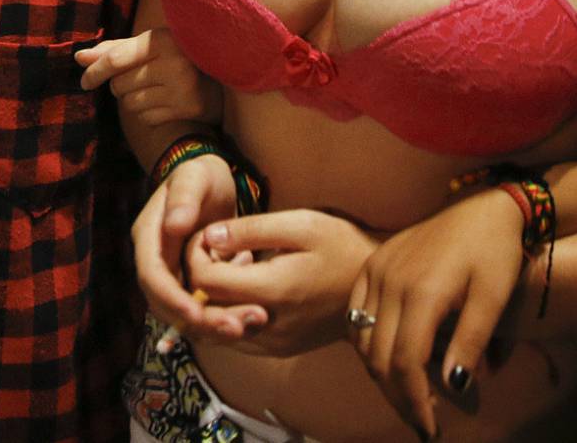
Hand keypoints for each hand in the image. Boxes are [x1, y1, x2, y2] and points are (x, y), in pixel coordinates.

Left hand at [77, 28, 217, 127]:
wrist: (223, 70)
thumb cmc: (176, 53)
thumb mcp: (148, 44)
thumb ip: (114, 50)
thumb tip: (79, 58)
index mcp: (160, 40)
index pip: (115, 59)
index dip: (94, 72)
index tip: (84, 81)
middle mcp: (173, 63)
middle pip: (120, 85)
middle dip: (120, 85)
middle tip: (138, 79)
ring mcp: (183, 88)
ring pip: (131, 104)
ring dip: (133, 100)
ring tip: (153, 89)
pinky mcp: (189, 109)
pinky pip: (148, 118)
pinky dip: (148, 113)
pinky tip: (164, 101)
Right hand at [134, 153, 241, 331]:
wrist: (213, 184)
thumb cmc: (202, 176)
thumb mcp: (194, 176)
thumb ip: (184, 198)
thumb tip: (174, 226)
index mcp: (149, 237)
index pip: (152, 276)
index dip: (171, 299)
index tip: (196, 314)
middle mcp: (157, 261)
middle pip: (167, 304)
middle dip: (199, 322)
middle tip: (236, 329)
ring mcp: (174, 274)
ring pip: (186, 313)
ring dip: (214, 325)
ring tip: (249, 326)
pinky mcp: (193, 284)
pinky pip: (204, 309)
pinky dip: (225, 316)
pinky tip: (254, 314)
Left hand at [182, 210, 377, 352]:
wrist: (380, 291)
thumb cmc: (343, 249)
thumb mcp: (302, 225)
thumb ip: (251, 230)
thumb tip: (209, 236)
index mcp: (273, 291)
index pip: (205, 282)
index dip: (196, 256)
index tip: (208, 236)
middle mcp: (269, 327)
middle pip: (204, 309)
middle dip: (199, 276)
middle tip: (219, 249)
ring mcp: (274, 344)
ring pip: (215, 328)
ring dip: (211, 298)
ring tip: (234, 266)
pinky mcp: (279, 351)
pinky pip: (235, 337)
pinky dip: (226, 313)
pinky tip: (245, 286)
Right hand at [347, 185, 528, 441]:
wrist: (482, 206)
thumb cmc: (495, 253)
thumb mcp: (493, 298)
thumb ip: (470, 343)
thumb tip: (453, 389)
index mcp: (421, 292)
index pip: (405, 363)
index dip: (415, 402)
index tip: (431, 430)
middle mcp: (389, 281)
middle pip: (378, 356)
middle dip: (398, 397)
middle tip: (422, 423)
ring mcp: (375, 271)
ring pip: (362, 338)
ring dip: (380, 374)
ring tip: (408, 396)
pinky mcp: (372, 265)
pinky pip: (356, 314)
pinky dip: (366, 344)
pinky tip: (385, 359)